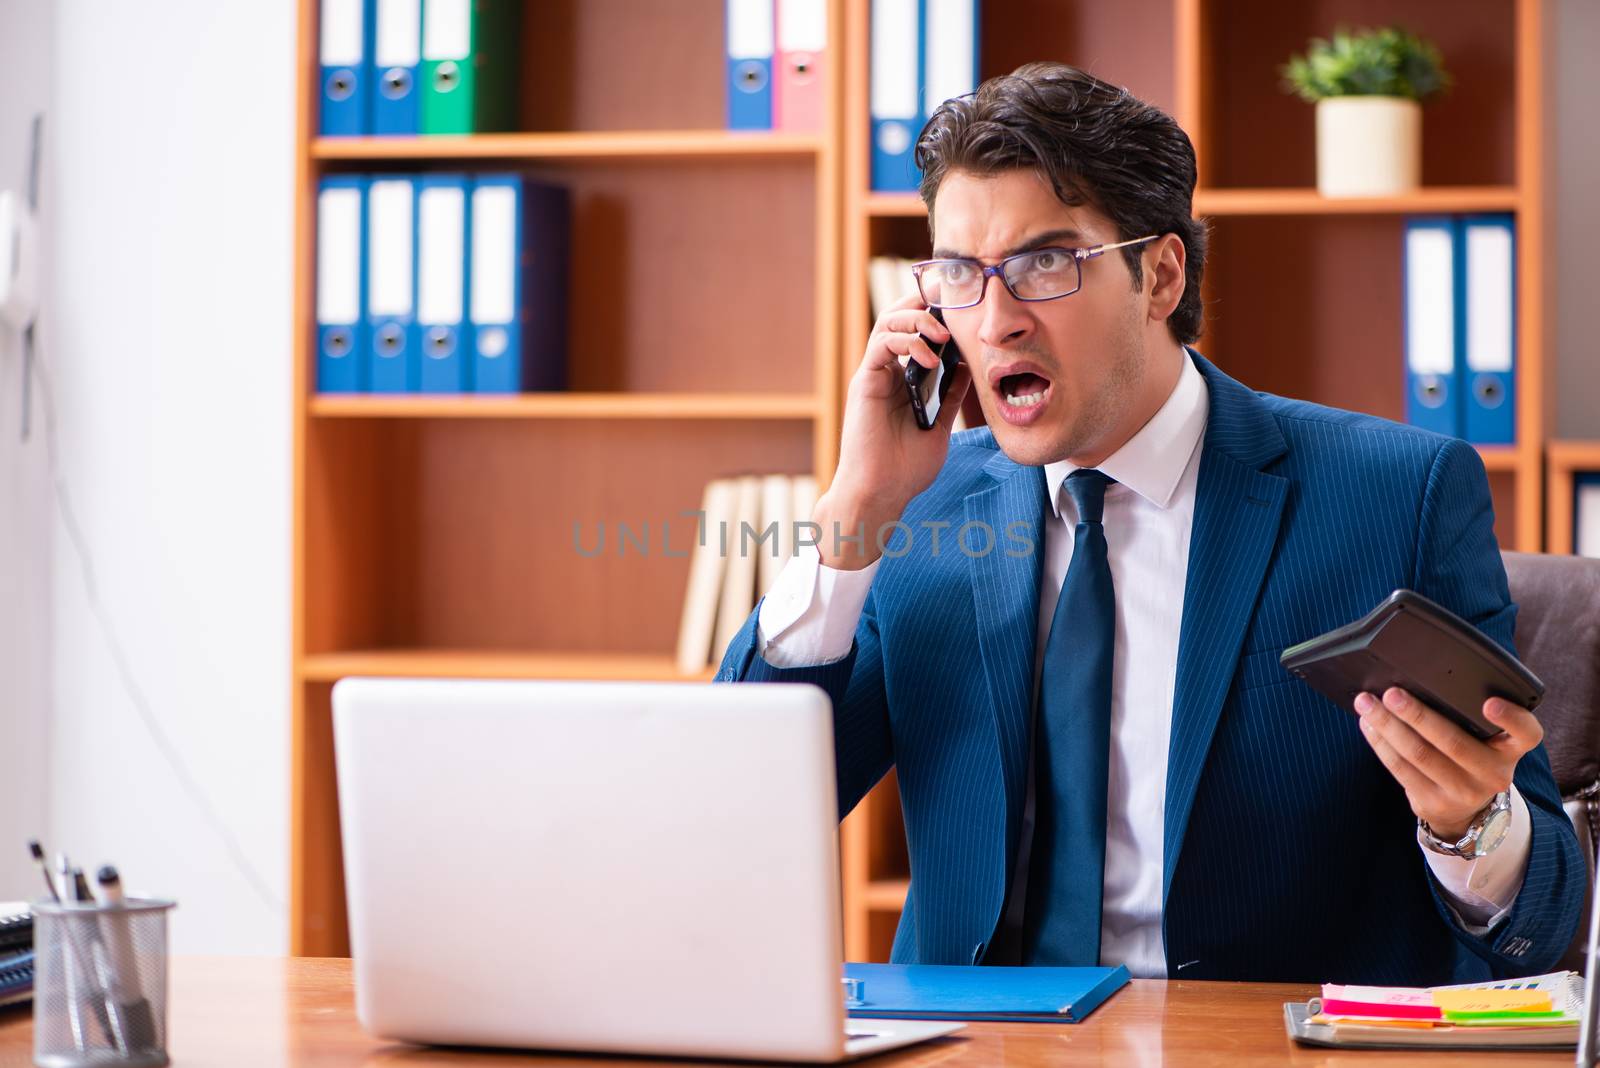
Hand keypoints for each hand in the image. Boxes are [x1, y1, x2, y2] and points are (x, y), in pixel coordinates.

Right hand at [815, 293, 972, 569]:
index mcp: (903, 379)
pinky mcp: (864, 382)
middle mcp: (886, 371)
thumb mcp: (940, 425)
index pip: (916, 331)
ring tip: (942, 334)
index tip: (961, 307)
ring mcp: (874, 375)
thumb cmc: (906, 468)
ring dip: (916, 318)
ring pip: (887, 321)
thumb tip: (967, 366)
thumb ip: (950, 396)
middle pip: (898, 316)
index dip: (935, 313)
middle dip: (924, 303)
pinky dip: (907, 342)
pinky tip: (930, 358)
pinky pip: (881, 345)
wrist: (881, 493)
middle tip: (951, 304)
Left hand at [1353, 687, 1540, 839]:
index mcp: (1511, 749)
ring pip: (1419, 755)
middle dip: (1417, 714)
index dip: (1511, 717)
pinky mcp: (1434, 803)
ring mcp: (1464, 792)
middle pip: (1453, 741)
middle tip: (1392, 693)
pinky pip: (1401, 769)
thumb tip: (1418, 680)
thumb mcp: (1487, 740)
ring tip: (1367, 704)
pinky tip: (1369, 726)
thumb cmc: (1471, 757)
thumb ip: (1470, 716)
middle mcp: (1494, 773)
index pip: (1527, 733)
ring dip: (1388, 726)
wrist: (1465, 809)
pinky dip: (1381, 744)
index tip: (1489, 702)